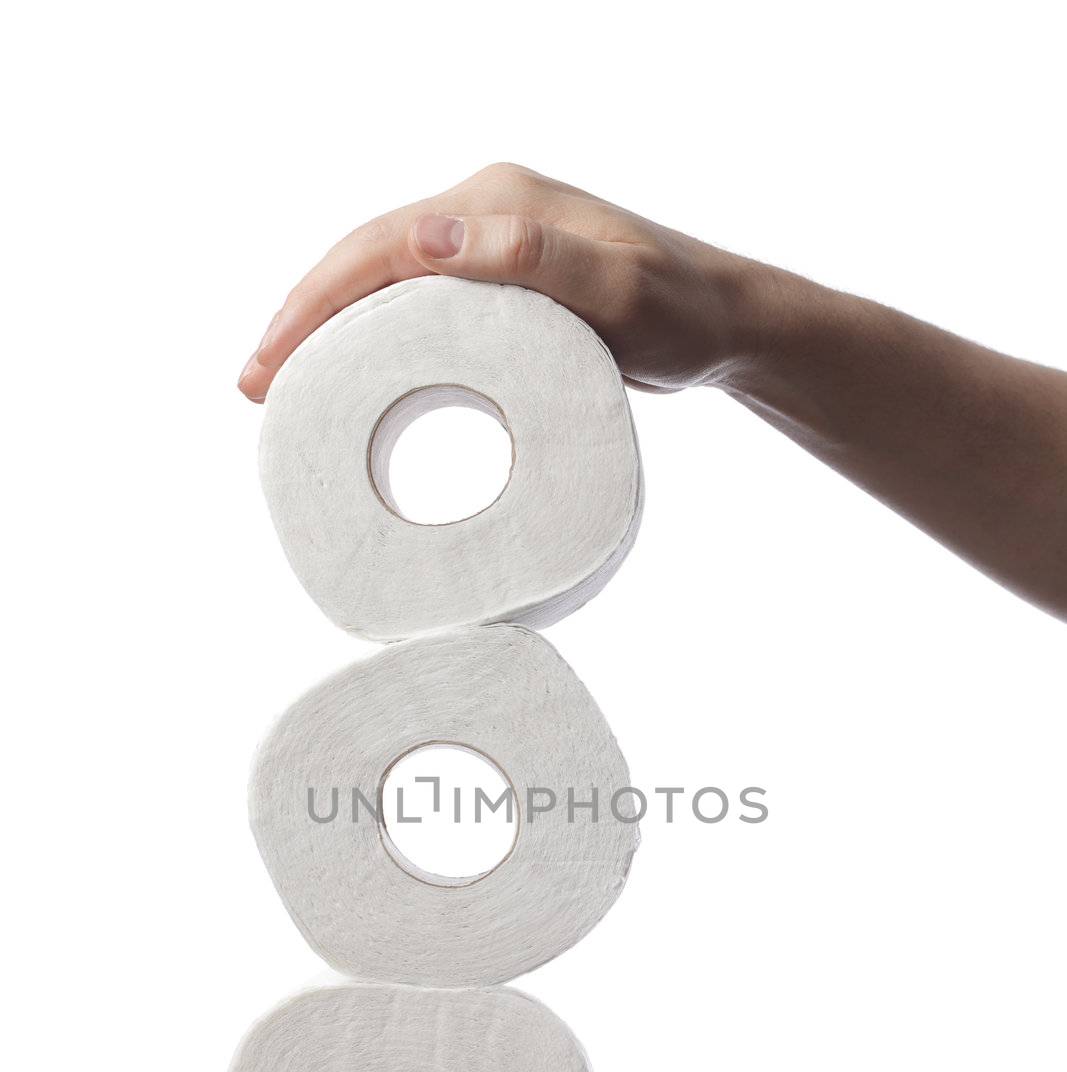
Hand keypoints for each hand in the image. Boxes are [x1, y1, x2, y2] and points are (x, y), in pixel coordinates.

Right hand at [237, 163, 762, 399]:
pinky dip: (374, 342)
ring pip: (385, 287)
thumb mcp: (620, 290)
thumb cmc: (682, 313)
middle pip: (366, 263)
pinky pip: (417, 309)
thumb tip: (424, 236)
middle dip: (302, 321)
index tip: (270, 365)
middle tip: (256, 391)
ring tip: (285, 393)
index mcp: (496, 204)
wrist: (726, 326)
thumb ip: (534, 257)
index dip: (314, 303)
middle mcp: (485, 217)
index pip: (379, 247)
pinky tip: (352, 380)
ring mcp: (492, 252)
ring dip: (329, 333)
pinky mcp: (504, 289)